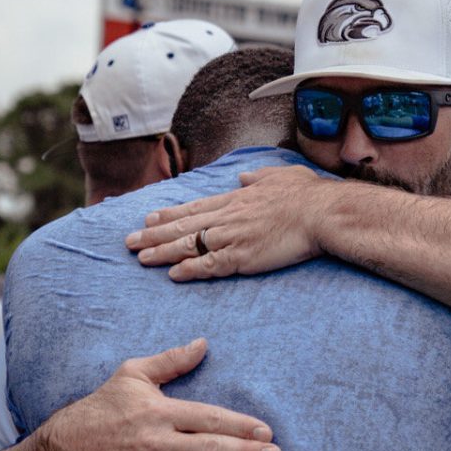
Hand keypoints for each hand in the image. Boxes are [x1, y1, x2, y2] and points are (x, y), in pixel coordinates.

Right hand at [38, 338, 282, 450]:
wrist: (67, 447)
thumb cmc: (105, 406)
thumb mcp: (133, 374)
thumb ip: (171, 361)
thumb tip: (203, 343)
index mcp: (159, 411)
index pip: (208, 418)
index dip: (239, 425)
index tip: (265, 431)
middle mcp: (156, 441)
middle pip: (208, 448)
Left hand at [125, 166, 330, 281]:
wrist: (320, 213)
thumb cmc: (307, 195)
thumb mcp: (280, 175)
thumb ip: (258, 176)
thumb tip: (243, 176)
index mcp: (236, 199)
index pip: (195, 207)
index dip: (170, 214)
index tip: (149, 217)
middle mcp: (228, 217)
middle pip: (183, 226)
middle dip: (153, 234)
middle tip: (130, 240)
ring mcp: (233, 237)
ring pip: (188, 245)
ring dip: (162, 252)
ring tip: (140, 258)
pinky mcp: (242, 257)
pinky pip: (209, 266)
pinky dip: (189, 270)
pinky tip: (172, 274)